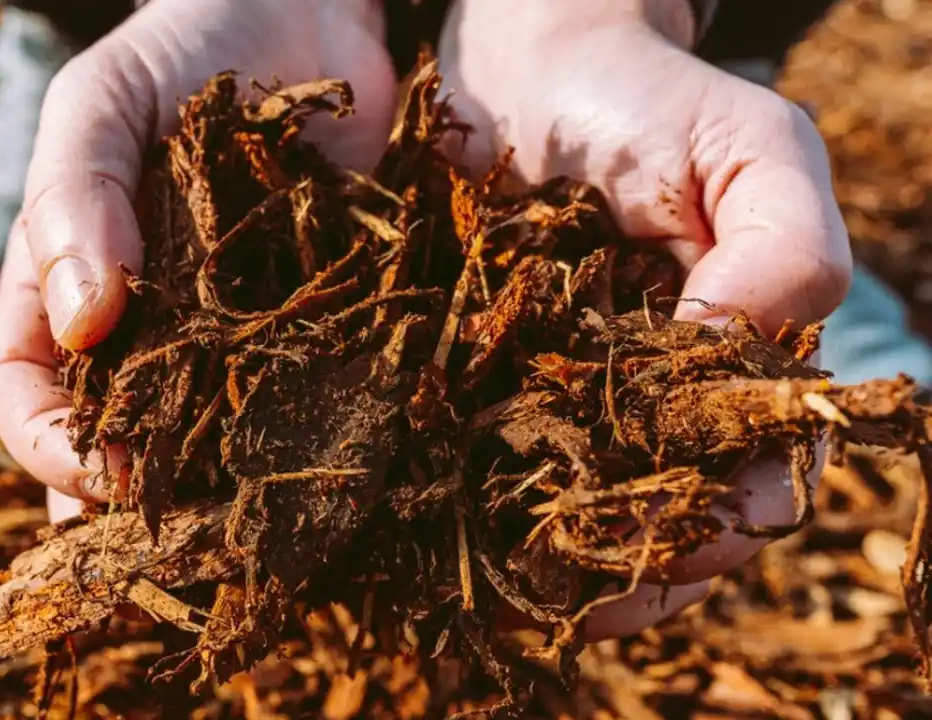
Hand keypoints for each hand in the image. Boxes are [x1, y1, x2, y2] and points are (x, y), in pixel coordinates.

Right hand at [0, 0, 396, 521]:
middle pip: (113, 441)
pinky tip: (334, 473)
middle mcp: (139, 328)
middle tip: (181, 541)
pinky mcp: (311, 325)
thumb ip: (74, 195)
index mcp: (60, 286)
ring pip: (206, 441)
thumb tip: (80, 324)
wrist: (302, 12)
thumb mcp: (102, 102)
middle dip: (135, 500)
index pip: (22, 391)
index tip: (101, 470)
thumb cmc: (180, 49)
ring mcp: (226, 335)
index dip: (47, 444)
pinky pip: (300, 397)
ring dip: (220, 492)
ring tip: (253, 533)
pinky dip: (308, 440)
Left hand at [439, 0, 851, 637]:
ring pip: (574, 513)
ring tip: (521, 593)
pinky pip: (485, 466)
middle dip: (639, 564)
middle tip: (589, 595)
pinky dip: (478, 510)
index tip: (694, 541)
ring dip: (557, 564)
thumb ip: (781, 253)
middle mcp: (653, 401)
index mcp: (730, 366)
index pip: (755, 474)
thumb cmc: (646, 100)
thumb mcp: (748, 150)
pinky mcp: (481, 386)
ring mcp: (564, 401)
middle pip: (664, 518)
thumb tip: (732, 369)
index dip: (732, 521)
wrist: (523, 63)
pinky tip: (456, 541)